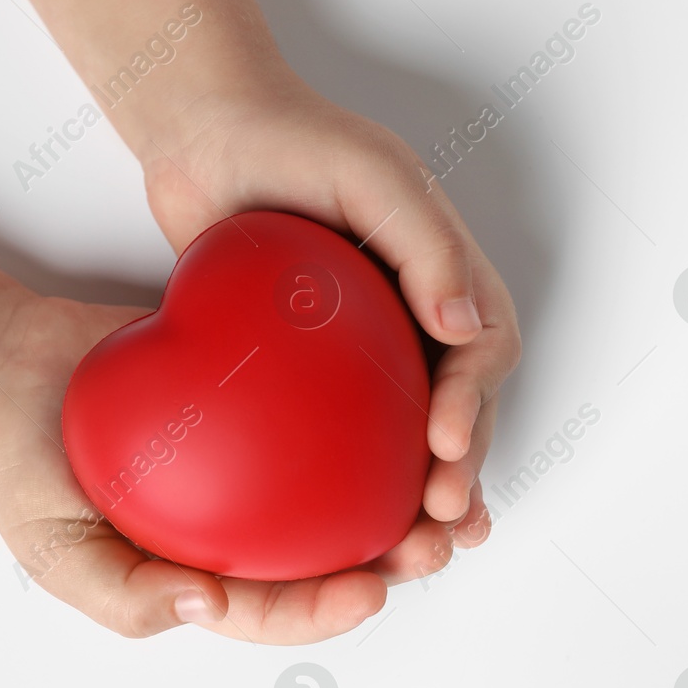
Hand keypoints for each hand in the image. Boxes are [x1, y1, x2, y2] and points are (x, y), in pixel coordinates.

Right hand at [0, 294, 454, 641]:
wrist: (8, 371)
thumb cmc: (23, 470)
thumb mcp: (55, 551)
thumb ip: (122, 595)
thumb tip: (206, 607)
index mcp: (204, 578)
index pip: (277, 610)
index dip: (328, 611)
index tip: (369, 589)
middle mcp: (241, 528)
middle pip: (332, 554)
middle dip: (396, 557)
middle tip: (438, 538)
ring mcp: (258, 463)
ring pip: (345, 487)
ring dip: (403, 493)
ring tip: (448, 483)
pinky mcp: (265, 398)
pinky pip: (327, 412)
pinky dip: (373, 415)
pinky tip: (411, 401)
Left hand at [138, 72, 520, 559]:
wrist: (204, 136)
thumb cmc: (292, 138)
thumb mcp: (375, 176)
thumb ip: (430, 245)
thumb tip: (469, 329)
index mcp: (447, 278)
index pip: (483, 355)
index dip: (473, 407)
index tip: (443, 447)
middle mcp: (418, 320)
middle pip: (459, 410)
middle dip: (461, 472)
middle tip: (442, 521)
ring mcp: (369, 351)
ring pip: (410, 436)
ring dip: (423, 494)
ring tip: (420, 551)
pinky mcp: (317, 375)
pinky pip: (348, 436)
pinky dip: (359, 486)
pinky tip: (350, 533)